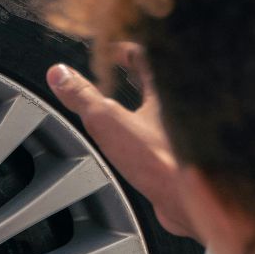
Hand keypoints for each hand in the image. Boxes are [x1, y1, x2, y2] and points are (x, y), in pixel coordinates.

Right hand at [47, 47, 194, 238]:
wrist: (195, 202)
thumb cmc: (163, 162)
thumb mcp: (108, 123)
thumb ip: (83, 97)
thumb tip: (59, 74)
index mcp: (169, 86)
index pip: (146, 56)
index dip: (125, 51)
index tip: (111, 52)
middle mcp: (184, 105)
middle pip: (160, 81)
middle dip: (138, 76)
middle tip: (120, 74)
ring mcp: (190, 131)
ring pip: (166, 108)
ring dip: (147, 103)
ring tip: (128, 105)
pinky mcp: (189, 156)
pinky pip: (169, 134)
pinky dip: (153, 131)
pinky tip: (141, 143)